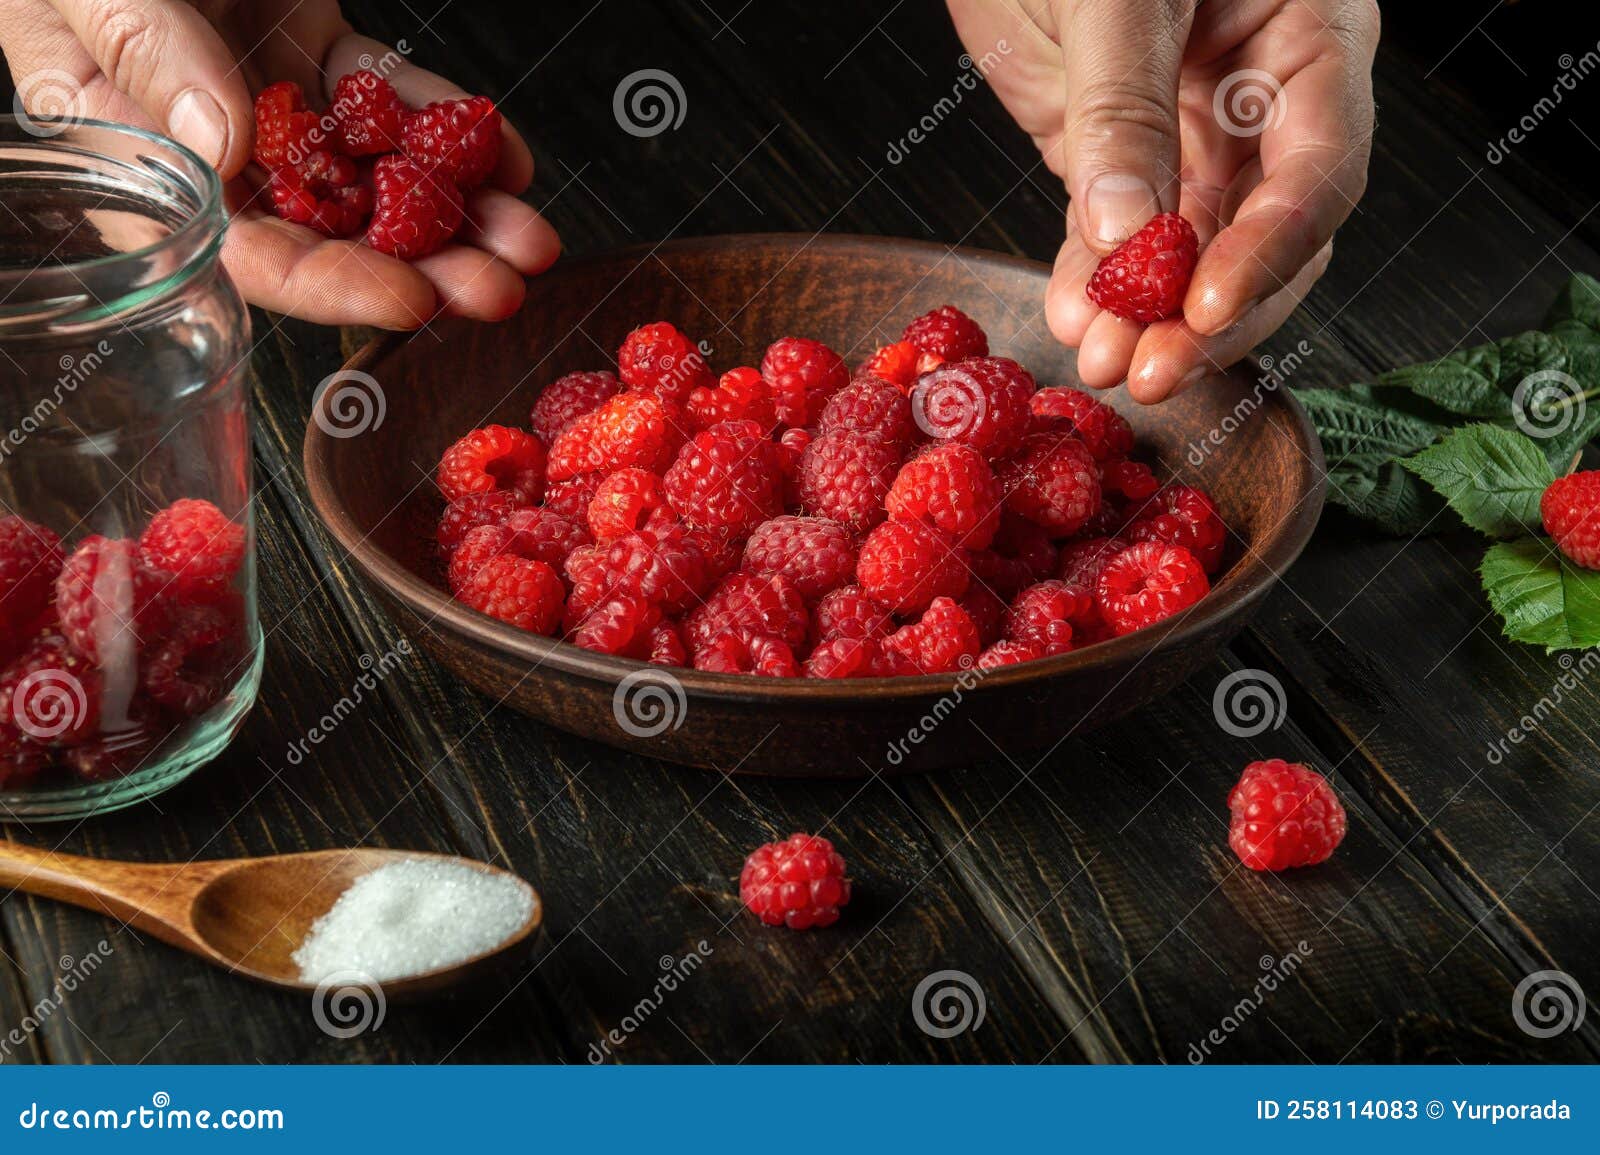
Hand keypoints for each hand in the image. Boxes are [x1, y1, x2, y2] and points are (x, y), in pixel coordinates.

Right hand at [0, 0, 559, 327]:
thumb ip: (147, 57)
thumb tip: (222, 147)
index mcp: (137, 161)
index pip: (244, 254)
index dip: (332, 286)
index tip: (410, 299)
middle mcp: (213, 149)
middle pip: (333, 233)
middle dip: (427, 267)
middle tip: (502, 287)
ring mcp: (270, 100)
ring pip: (377, 175)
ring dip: (459, 211)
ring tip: (529, 238)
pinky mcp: (314, 52)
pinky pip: (390, 98)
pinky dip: (448, 123)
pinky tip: (503, 152)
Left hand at [948, 0, 1376, 401]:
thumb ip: (1124, 106)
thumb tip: (1130, 231)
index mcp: (1307, 34)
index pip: (1320, 166)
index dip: (1270, 248)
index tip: (1207, 306)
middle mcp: (1263, 95)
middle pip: (1267, 235)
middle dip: (1207, 312)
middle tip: (1151, 366)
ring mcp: (1193, 131)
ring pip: (1192, 253)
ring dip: (1146, 316)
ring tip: (1102, 359)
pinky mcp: (1120, 156)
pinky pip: (1118, 239)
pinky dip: (1093, 285)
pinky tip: (1074, 320)